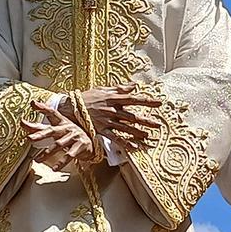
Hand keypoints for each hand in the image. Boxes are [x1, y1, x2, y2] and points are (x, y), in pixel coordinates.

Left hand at [22, 114, 94, 168]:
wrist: (90, 144)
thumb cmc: (70, 136)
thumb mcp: (57, 129)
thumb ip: (41, 128)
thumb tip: (23, 124)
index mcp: (61, 122)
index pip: (51, 112)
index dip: (42, 107)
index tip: (33, 103)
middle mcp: (67, 128)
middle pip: (51, 130)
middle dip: (40, 134)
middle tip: (29, 139)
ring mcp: (74, 137)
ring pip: (59, 145)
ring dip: (47, 153)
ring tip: (37, 160)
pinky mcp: (80, 146)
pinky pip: (69, 155)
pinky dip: (61, 162)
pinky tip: (54, 168)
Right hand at [43, 84, 163, 148]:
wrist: (71, 107)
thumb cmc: (88, 97)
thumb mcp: (103, 89)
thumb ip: (120, 88)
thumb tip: (134, 85)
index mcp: (114, 98)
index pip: (134, 99)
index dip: (147, 101)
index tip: (159, 103)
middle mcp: (112, 110)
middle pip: (132, 116)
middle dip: (146, 120)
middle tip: (158, 124)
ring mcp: (107, 121)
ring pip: (126, 128)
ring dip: (138, 132)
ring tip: (148, 136)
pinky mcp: (102, 130)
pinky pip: (115, 138)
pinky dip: (124, 142)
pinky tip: (134, 147)